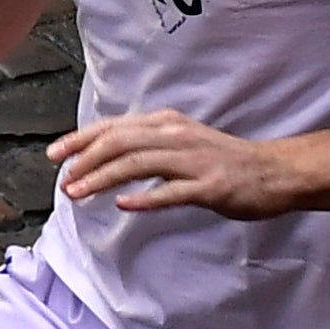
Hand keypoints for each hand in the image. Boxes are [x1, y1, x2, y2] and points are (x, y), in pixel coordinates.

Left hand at [49, 105, 292, 215]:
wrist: (274, 172)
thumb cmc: (224, 160)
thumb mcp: (182, 141)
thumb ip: (148, 144)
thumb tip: (107, 155)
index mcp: (167, 123)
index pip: (114, 126)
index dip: (81, 139)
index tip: (55, 154)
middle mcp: (176, 136)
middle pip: (120, 141)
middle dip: (85, 159)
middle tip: (63, 179)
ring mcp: (193, 160)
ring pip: (138, 163)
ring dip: (103, 178)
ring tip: (78, 191)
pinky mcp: (209, 186)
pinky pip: (171, 191)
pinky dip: (145, 198)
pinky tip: (122, 205)